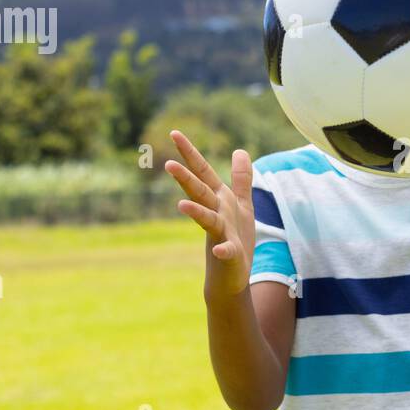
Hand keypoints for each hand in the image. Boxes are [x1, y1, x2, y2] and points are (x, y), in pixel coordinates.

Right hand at [164, 131, 255, 294]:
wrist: (231, 276)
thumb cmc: (236, 238)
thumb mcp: (241, 204)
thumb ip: (241, 178)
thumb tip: (240, 151)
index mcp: (219, 200)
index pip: (203, 173)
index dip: (190, 153)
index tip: (174, 133)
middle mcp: (216, 214)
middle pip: (200, 192)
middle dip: (186, 179)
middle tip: (168, 164)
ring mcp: (221, 235)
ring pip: (208, 219)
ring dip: (196, 212)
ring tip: (181, 205)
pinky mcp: (230, 255)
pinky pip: (226, 252)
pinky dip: (223, 250)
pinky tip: (219, 250)